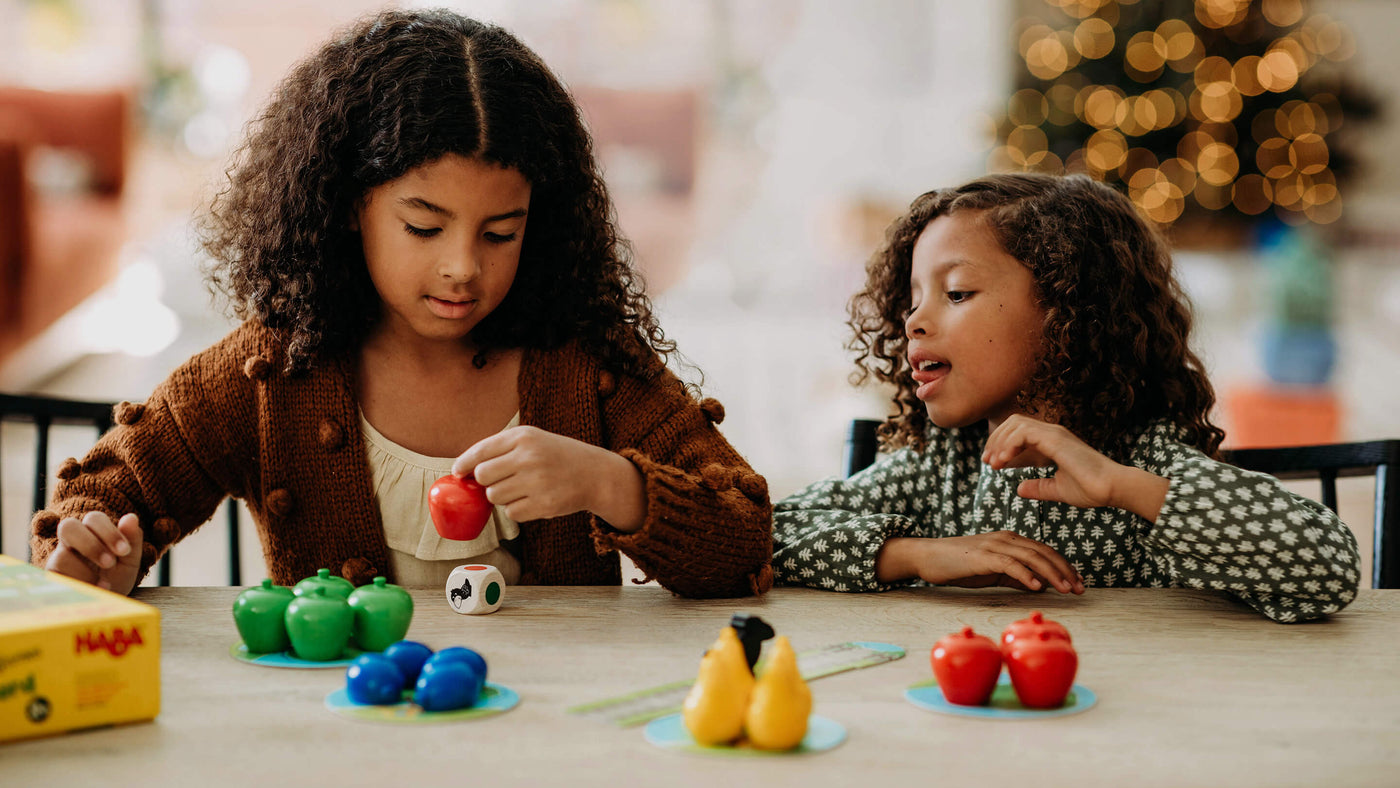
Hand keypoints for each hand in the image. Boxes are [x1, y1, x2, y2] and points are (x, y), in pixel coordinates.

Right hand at [45, 512, 143, 595]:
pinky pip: (56, 579)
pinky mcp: (51, 579)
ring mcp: (58, 559)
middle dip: (91, 545)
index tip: (124, 551)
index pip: (94, 518)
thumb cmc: (116, 577)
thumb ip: (132, 538)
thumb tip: (131, 517)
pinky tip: (92, 592)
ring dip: (86, 572)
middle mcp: (72, 541)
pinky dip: (77, 587)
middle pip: (68, 526)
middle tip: (109, 563)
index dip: (108, 532)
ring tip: (104, 585)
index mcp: (93, 531)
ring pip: (62, 556)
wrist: (105, 604)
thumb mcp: (129, 560)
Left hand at [451, 426, 645, 530]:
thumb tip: (462, 469)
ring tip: (522, 488)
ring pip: (494, 497)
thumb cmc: (556, 455)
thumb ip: (499, 449)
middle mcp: (529, 457)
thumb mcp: (532, 439)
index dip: (464, 464)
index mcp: (523, 437)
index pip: (480, 451)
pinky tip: (533, 499)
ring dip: (502, 496)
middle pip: (482, 476)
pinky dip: (517, 509)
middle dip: (486, 482)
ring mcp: (537, 482)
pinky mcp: (544, 504)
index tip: (458, 472)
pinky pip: (512, 513)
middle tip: (501, 480)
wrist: (595, 474)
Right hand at [877, 533, 1083, 593]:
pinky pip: (1009, 564)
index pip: (1044, 551)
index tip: (1078, 583)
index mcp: (1009, 540)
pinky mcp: (982, 556)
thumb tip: (1037, 585)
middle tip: (1080, 589)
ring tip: (1066, 589)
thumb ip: (1013, 575)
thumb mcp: (991, 570)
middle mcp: (1005, 538)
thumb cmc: (958, 565)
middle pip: (1043, 552)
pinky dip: (1026, 575)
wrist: (928, 557)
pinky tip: (1037, 587)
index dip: (1064, 566)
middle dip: (1065, 571)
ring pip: (1031, 557)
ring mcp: (994, 545)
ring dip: (1052, 574)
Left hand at [981, 415, 1169, 520]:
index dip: (1001, 444)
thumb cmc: (1091, 489)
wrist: (1111, 489)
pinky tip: (1003, 461)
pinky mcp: (1056, 440)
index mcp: (1052, 441)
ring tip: (993, 463)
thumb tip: (1018, 489)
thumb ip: (1038, 487)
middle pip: (1013, 422)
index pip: (1019, 431)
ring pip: (1016, 424)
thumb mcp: (1057, 489)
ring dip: (1000, 442)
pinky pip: (1024, 433)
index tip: (991, 463)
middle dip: (995, 440)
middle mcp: (1052, 433)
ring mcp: (1055, 434)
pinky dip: (1009, 444)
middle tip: (986, 461)